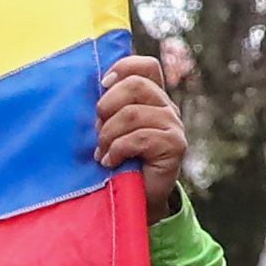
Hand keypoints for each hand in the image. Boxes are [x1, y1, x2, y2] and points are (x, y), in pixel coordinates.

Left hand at [97, 45, 195, 217]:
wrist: (136, 200)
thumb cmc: (116, 163)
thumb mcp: (106, 131)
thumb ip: (105, 110)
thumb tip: (90, 91)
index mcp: (150, 98)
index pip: (145, 66)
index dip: (122, 68)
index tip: (101, 86)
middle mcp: (166, 107)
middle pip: (135, 85)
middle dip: (107, 106)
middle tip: (97, 131)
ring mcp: (173, 125)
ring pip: (133, 114)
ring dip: (108, 135)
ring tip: (102, 153)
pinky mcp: (175, 145)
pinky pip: (140, 137)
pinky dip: (118, 150)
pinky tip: (111, 162)